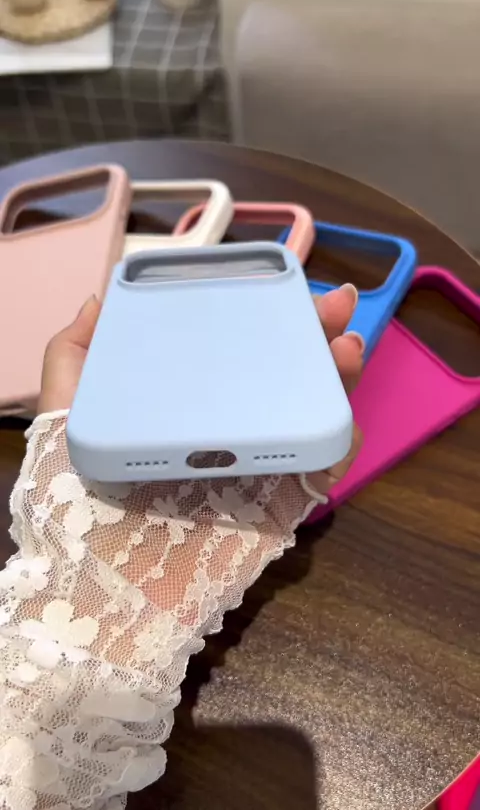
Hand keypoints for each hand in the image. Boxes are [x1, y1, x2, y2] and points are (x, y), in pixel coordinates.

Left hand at [37, 283, 362, 488]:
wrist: (100, 575)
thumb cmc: (76, 493)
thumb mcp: (66, 410)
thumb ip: (75, 356)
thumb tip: (97, 300)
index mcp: (191, 402)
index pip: (239, 349)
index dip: (269, 314)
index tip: (291, 286)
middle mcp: (229, 427)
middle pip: (286, 373)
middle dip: (319, 335)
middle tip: (338, 308)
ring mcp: (257, 463)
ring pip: (311, 412)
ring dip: (339, 377)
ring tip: (348, 350)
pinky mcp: (277, 504)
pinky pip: (320, 471)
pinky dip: (340, 442)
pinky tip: (341, 417)